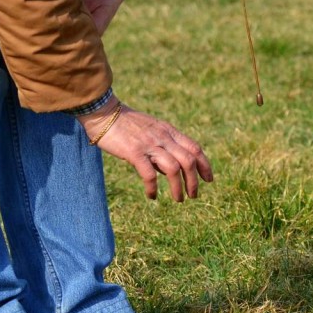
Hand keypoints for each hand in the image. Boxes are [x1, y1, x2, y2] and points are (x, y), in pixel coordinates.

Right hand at [78, 99, 212, 200]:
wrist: (104, 112)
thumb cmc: (125, 124)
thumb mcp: (151, 130)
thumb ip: (163, 146)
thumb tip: (169, 170)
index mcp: (169, 131)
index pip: (195, 148)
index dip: (205, 165)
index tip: (208, 179)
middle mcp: (163, 137)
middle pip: (189, 161)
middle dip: (194, 181)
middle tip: (193, 196)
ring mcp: (149, 144)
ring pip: (174, 169)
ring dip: (178, 187)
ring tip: (178, 199)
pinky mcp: (134, 152)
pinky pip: (149, 174)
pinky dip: (153, 188)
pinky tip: (152, 196)